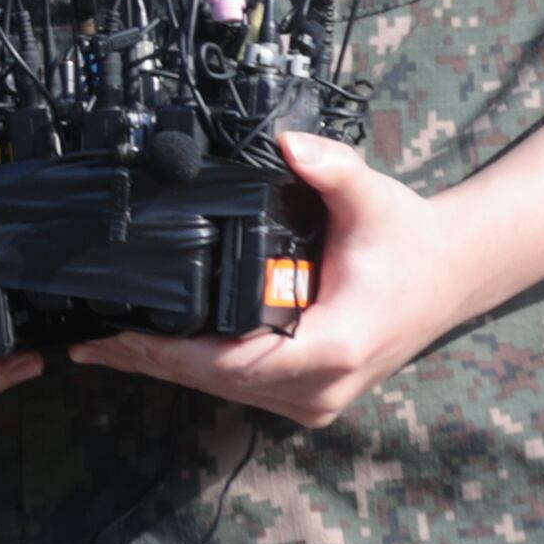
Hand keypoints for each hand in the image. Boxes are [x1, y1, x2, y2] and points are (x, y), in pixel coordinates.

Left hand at [58, 131, 489, 427]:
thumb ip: (330, 167)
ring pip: (227, 391)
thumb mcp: (371, 196)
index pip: (235, 362)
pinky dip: (198, 370)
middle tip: (92, 344)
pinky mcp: (310, 397)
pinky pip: (243, 388)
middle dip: (154, 361)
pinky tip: (155, 355)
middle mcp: (323, 386)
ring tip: (108, 349)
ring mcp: (316, 399)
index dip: (173, 353)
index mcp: (334, 346)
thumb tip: (288, 144)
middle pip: (219, 382)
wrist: (450, 274)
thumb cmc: (408, 240)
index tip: (124, 337)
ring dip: (169, 369)